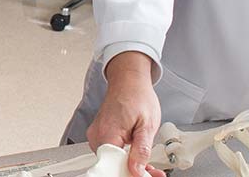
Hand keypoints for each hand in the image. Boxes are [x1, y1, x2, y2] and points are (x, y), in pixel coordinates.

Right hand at [86, 52, 167, 176]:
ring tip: (146, 162)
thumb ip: (141, 150)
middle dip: (133, 170)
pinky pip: (110, 152)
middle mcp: (97, 136)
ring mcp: (96, 136)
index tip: (146, 175)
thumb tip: (137, 170)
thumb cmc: (137, 95)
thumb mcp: (147, 125)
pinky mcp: (99, 135)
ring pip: (112, 160)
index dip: (130, 173)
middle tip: (152, 171)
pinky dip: (124, 156)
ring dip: (129, 164)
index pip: (114, 167)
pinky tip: (136, 155)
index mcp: (107, 134)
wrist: (129, 80)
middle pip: (112, 165)